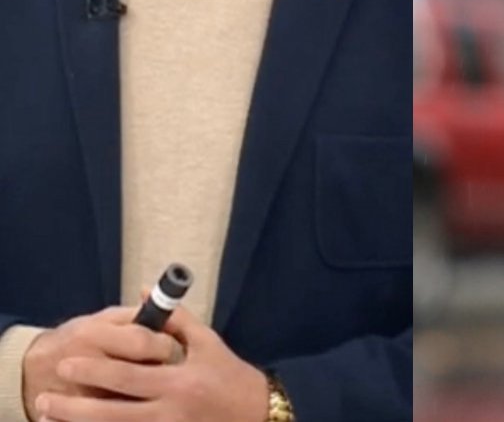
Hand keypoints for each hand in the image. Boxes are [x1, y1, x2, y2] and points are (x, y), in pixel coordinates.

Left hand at [36, 306, 267, 421]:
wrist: (257, 413)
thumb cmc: (230, 374)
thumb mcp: (208, 342)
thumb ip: (176, 320)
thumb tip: (146, 294)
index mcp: (180, 380)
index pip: (128, 376)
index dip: (94, 370)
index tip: (67, 362)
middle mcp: (171, 410)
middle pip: (112, 411)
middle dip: (74, 404)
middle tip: (45, 395)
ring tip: (51, 417)